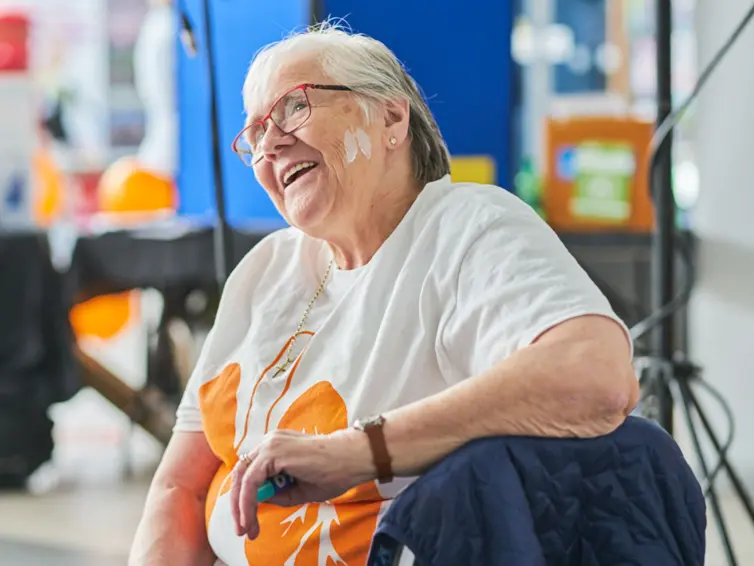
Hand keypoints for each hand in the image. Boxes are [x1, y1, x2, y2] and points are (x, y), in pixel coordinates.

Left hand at [230, 428, 374, 539]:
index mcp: (276, 448)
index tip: (249, 522)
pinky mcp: (272, 453)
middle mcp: (270, 443)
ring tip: (246, 529)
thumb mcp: (298, 489)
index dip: (245, 497)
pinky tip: (249, 518)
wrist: (352, 459)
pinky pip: (250, 481)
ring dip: (241, 506)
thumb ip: (278, 493)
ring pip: (242, 478)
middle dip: (237, 504)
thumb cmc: (333, 472)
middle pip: (241, 474)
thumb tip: (258, 501)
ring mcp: (270, 445)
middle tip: (242, 529)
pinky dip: (247, 501)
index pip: (250, 472)